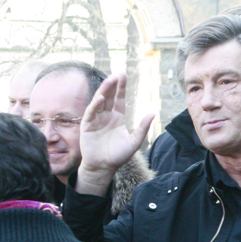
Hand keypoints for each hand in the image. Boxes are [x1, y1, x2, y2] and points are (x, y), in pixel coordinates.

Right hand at [76, 73, 153, 195]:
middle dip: (113, 85)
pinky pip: (91, 112)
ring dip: (104, 91)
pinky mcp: (87, 126)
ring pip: (99, 101)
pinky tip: (101, 98)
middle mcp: (106, 116)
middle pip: (110, 97)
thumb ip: (142, 128)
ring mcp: (96, 120)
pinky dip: (95, 105)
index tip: (123, 76)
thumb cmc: (118, 156)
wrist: (103, 167)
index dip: (121, 88)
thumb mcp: (134, 141)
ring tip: (110, 80)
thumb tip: (153, 113)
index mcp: (117, 118)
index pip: (119, 99)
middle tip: (117, 74)